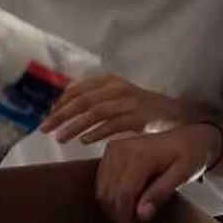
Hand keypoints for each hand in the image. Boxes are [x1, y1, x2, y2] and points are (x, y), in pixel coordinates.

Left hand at [42, 75, 175, 145]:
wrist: (177, 114)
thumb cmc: (142, 107)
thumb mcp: (117, 97)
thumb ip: (94, 98)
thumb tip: (63, 106)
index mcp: (110, 80)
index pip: (78, 89)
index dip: (60, 102)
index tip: (48, 115)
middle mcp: (118, 88)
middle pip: (83, 100)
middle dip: (61, 115)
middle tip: (45, 129)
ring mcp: (129, 101)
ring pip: (96, 112)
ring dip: (75, 126)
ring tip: (60, 138)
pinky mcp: (140, 117)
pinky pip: (113, 125)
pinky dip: (97, 133)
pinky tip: (84, 141)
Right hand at [96, 126, 221, 222]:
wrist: (187, 136)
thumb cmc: (189, 155)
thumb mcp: (182, 174)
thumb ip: (160, 193)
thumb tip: (141, 215)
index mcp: (140, 155)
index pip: (123, 193)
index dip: (125, 217)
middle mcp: (121, 149)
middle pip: (109, 192)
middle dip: (117, 216)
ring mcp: (113, 148)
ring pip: (101, 188)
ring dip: (110, 208)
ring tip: (127, 221)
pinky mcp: (110, 150)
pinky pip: (101, 180)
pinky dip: (108, 196)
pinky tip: (122, 206)